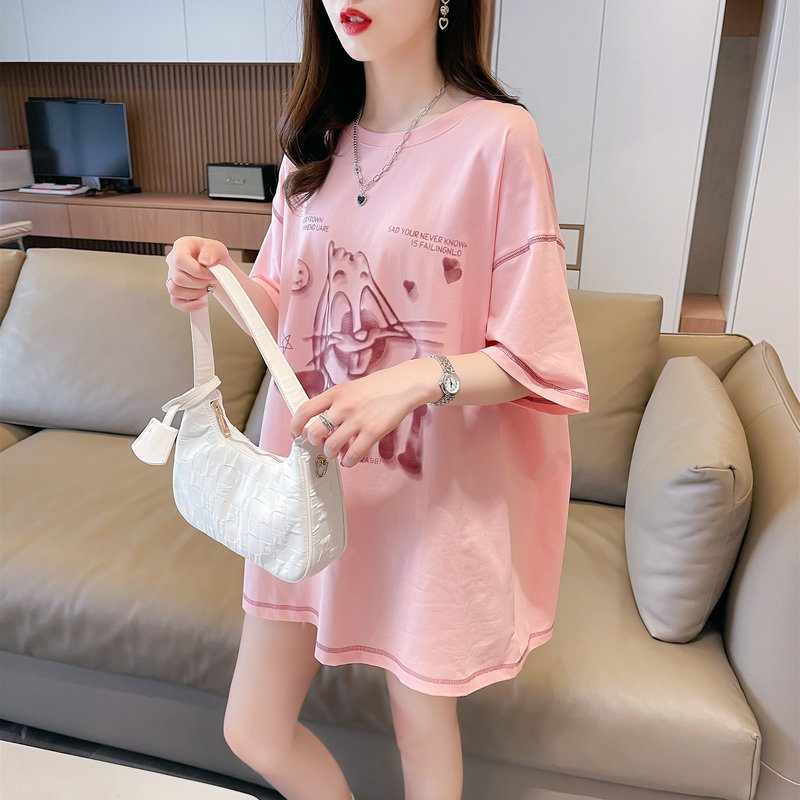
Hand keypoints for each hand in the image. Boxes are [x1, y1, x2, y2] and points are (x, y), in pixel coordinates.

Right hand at [165, 236, 233, 311]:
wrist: (215, 265)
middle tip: (211, 281)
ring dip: (195, 294)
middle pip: (178, 278)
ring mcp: (172, 276)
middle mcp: (173, 261)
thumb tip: (205, 261)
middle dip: (199, 284)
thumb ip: (212, 251)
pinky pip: (175, 302)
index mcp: (181, 247)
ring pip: (175, 290)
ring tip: (207, 288)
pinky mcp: (175, 290)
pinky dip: (189, 305)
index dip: (197, 271)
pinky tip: (201, 303)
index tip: (209, 274)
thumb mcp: (216, 247)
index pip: (180, 260)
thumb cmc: (213, 255)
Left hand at [289, 362, 426, 467]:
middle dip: (314, 442)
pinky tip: (349, 459)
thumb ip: (335, 401)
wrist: (404, 384)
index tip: (295, 434)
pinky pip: (354, 454)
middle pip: (315, 432)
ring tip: (336, 453)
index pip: (305, 410)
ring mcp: (358, 419)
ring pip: (331, 446)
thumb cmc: (379, 386)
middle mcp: (343, 406)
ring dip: (331, 453)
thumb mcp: (350, 387)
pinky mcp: (373, 431)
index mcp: (336, 393)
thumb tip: (322, 420)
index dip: (295, 425)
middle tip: (321, 444)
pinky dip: (348, 461)